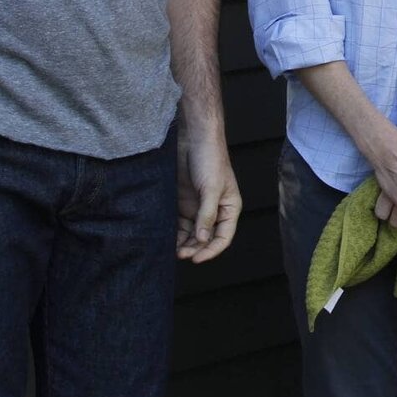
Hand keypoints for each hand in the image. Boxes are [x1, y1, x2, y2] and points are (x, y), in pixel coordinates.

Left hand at [177, 134, 241, 262]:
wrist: (194, 138)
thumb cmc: (210, 159)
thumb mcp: (211, 188)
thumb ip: (207, 214)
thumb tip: (203, 239)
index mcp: (229, 208)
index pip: (223, 237)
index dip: (211, 250)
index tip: (196, 259)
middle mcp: (215, 210)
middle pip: (206, 238)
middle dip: (195, 248)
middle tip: (181, 254)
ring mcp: (198, 207)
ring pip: (192, 233)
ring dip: (184, 242)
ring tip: (172, 249)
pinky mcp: (184, 202)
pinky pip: (180, 223)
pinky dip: (175, 232)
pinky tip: (166, 237)